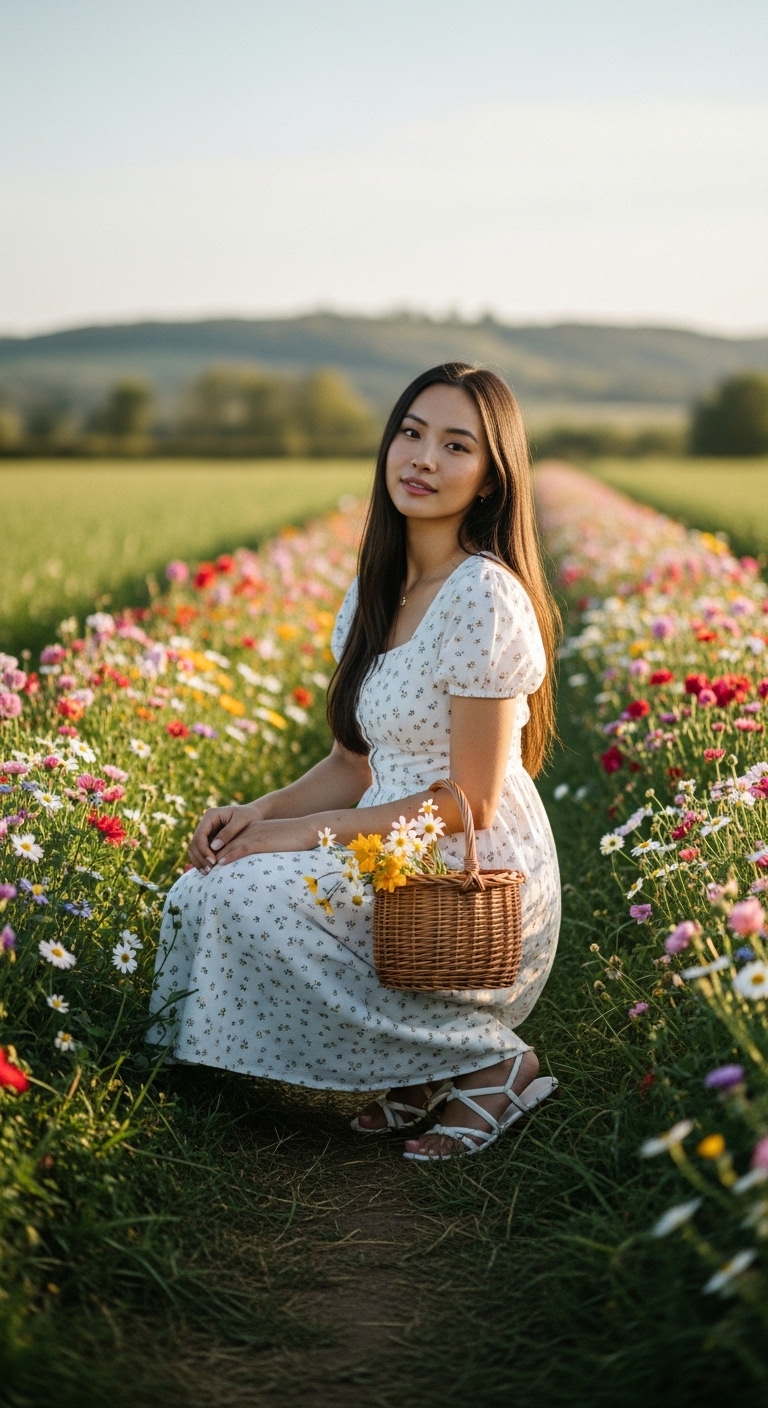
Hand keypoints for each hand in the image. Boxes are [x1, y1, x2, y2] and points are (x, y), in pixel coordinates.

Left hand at [189, 804, 315, 870]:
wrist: (307, 829)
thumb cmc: (294, 840)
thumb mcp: (274, 844)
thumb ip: (262, 851)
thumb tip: (254, 867)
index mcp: (250, 830)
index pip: (226, 841)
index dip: (215, 853)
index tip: (206, 865)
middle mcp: (248, 831)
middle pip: (222, 843)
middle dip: (209, 856)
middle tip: (199, 870)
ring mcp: (253, 835)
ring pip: (228, 846)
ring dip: (214, 858)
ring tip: (205, 870)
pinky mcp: (260, 841)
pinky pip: (241, 848)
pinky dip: (229, 855)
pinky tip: (221, 863)